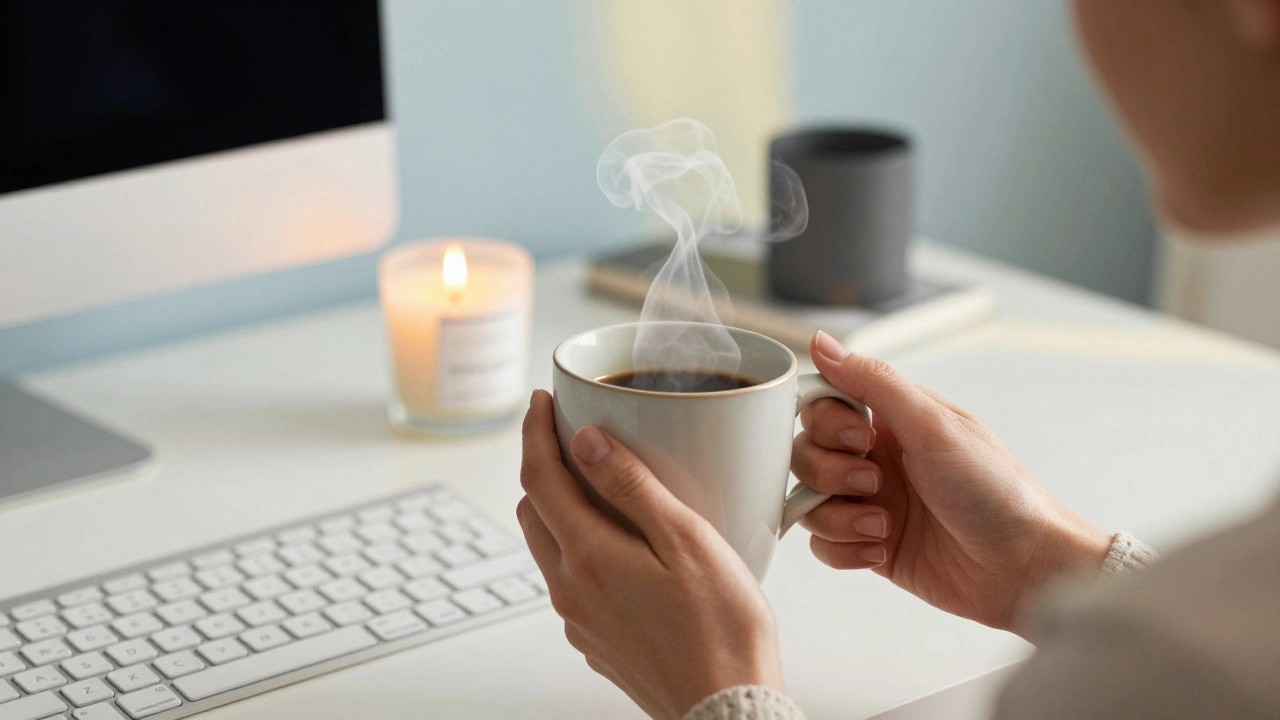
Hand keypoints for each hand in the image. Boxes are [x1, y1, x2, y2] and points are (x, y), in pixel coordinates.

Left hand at [517, 390, 783, 719]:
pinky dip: (581, 550)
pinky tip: (623, 547)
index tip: (541, 403)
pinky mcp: (597, 641)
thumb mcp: (686, 540)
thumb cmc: (723, 628)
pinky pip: (572, 583)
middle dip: (544, 467)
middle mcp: (570, 590)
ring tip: (599, 486)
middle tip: (569, 436)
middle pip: (534, 511)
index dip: (535, 432)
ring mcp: (580, 620)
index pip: (539, 478)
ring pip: (550, 548)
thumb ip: (632, 487)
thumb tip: (585, 442)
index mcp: (588, 557)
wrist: (727, 710)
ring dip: (560, 509)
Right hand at [794, 332, 1111, 633]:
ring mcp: (871, 504)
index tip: (859, 438)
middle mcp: (876, 459)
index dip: (826, 423)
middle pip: (806, 453)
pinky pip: (822, 546)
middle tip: (874, 483)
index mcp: (892, 420)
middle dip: (830, 473)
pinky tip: (881, 549)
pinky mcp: (870, 546)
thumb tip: (824, 342)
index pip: (823, 405)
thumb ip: (873, 382)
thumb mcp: (933, 425)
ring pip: (808, 502)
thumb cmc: (996, 491)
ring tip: (882, 524)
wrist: (1025, 567)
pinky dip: (844, 550)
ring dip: (838, 516)